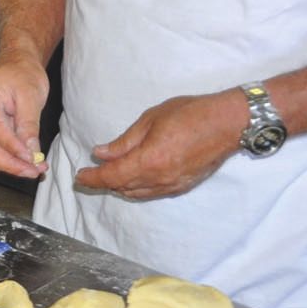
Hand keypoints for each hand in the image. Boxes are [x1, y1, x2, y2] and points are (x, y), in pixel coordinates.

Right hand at [0, 58, 49, 176]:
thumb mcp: (31, 95)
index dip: (12, 148)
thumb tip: (31, 152)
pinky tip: (26, 163)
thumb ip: (29, 124)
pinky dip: (9, 160)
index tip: (31, 159)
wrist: (17, 63)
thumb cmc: (22, 72)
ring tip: (34, 169)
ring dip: (10, 165)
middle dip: (10, 164)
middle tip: (33, 171)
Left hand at [74, 90, 248, 199]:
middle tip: (88, 175)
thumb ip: (124, 141)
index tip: (79, 176)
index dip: (93, 178)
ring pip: (137, 193)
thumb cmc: (188, 114)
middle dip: (103, 183)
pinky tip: (132, 179)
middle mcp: (160, 179)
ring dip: (120, 187)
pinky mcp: (183, 186)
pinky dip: (137, 188)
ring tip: (106, 176)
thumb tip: (100, 153)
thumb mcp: (150, 120)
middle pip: (123, 188)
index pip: (112, 177)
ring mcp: (173, 186)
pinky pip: (153, 193)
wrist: (227, 124)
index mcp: (149, 161)